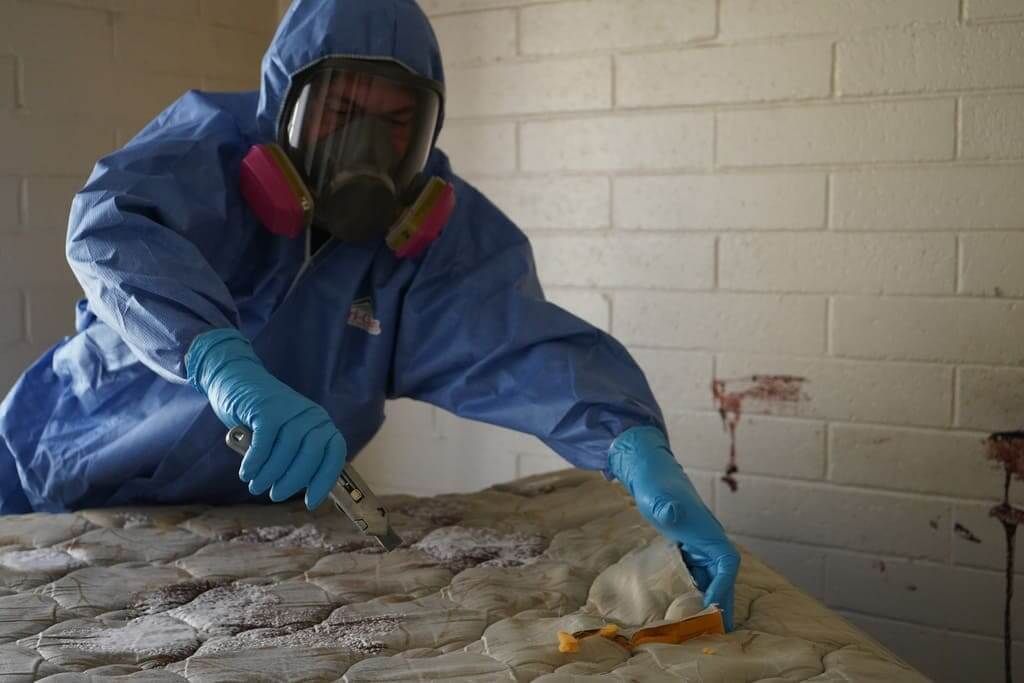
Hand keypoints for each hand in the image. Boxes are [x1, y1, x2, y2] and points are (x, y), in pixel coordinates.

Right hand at [186, 329, 345, 509]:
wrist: (236, 381)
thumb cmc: (263, 418)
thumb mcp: (287, 437)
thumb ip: (296, 456)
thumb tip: (301, 489)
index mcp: (321, 424)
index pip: (334, 453)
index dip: (324, 480)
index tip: (310, 503)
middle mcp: (311, 415)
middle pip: (311, 453)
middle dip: (294, 479)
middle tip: (275, 495)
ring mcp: (290, 409)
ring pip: (286, 449)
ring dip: (271, 474)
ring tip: (256, 486)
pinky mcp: (267, 407)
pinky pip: (265, 441)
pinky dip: (255, 461)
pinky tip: (247, 472)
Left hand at [608, 426, 739, 630]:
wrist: (650, 473)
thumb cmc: (657, 487)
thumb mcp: (660, 499)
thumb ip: (667, 507)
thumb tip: (672, 512)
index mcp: (709, 533)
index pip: (726, 564)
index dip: (722, 586)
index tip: (710, 607)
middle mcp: (709, 540)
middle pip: (723, 575)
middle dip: (721, 601)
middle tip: (718, 630)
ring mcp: (698, 544)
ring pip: (710, 576)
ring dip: (708, 598)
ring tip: (703, 625)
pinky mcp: (687, 546)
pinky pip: (696, 572)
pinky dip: (694, 589)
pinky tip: (684, 605)